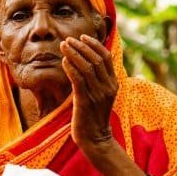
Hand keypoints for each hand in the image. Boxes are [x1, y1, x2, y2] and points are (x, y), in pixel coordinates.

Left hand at [62, 34, 118, 152]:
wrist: (95, 138)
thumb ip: (98, 79)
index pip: (106, 57)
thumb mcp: (101, 95)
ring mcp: (98, 95)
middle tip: (68, 39)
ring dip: (73, 54)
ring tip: (63, 46)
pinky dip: (70, 68)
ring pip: (86, 67)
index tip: (82, 37)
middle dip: (81, 46)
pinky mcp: (85, 102)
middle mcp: (108, 87)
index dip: (94, 44)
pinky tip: (64, 61)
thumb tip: (91, 61)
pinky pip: (78, 80)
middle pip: (96, 59)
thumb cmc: (94, 116)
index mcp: (113, 83)